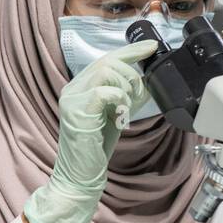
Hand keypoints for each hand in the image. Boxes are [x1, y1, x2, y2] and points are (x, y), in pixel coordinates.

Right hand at [23, 39, 157, 222]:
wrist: (79, 175)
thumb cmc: (96, 148)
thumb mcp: (114, 114)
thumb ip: (125, 96)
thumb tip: (147, 79)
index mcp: (78, 87)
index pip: (106, 59)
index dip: (131, 50)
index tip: (151, 47)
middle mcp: (71, 89)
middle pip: (108, 61)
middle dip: (132, 75)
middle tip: (138, 96)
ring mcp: (71, 99)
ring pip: (107, 72)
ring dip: (125, 88)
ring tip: (126, 109)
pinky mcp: (77, 111)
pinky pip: (106, 92)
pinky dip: (120, 101)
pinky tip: (120, 117)